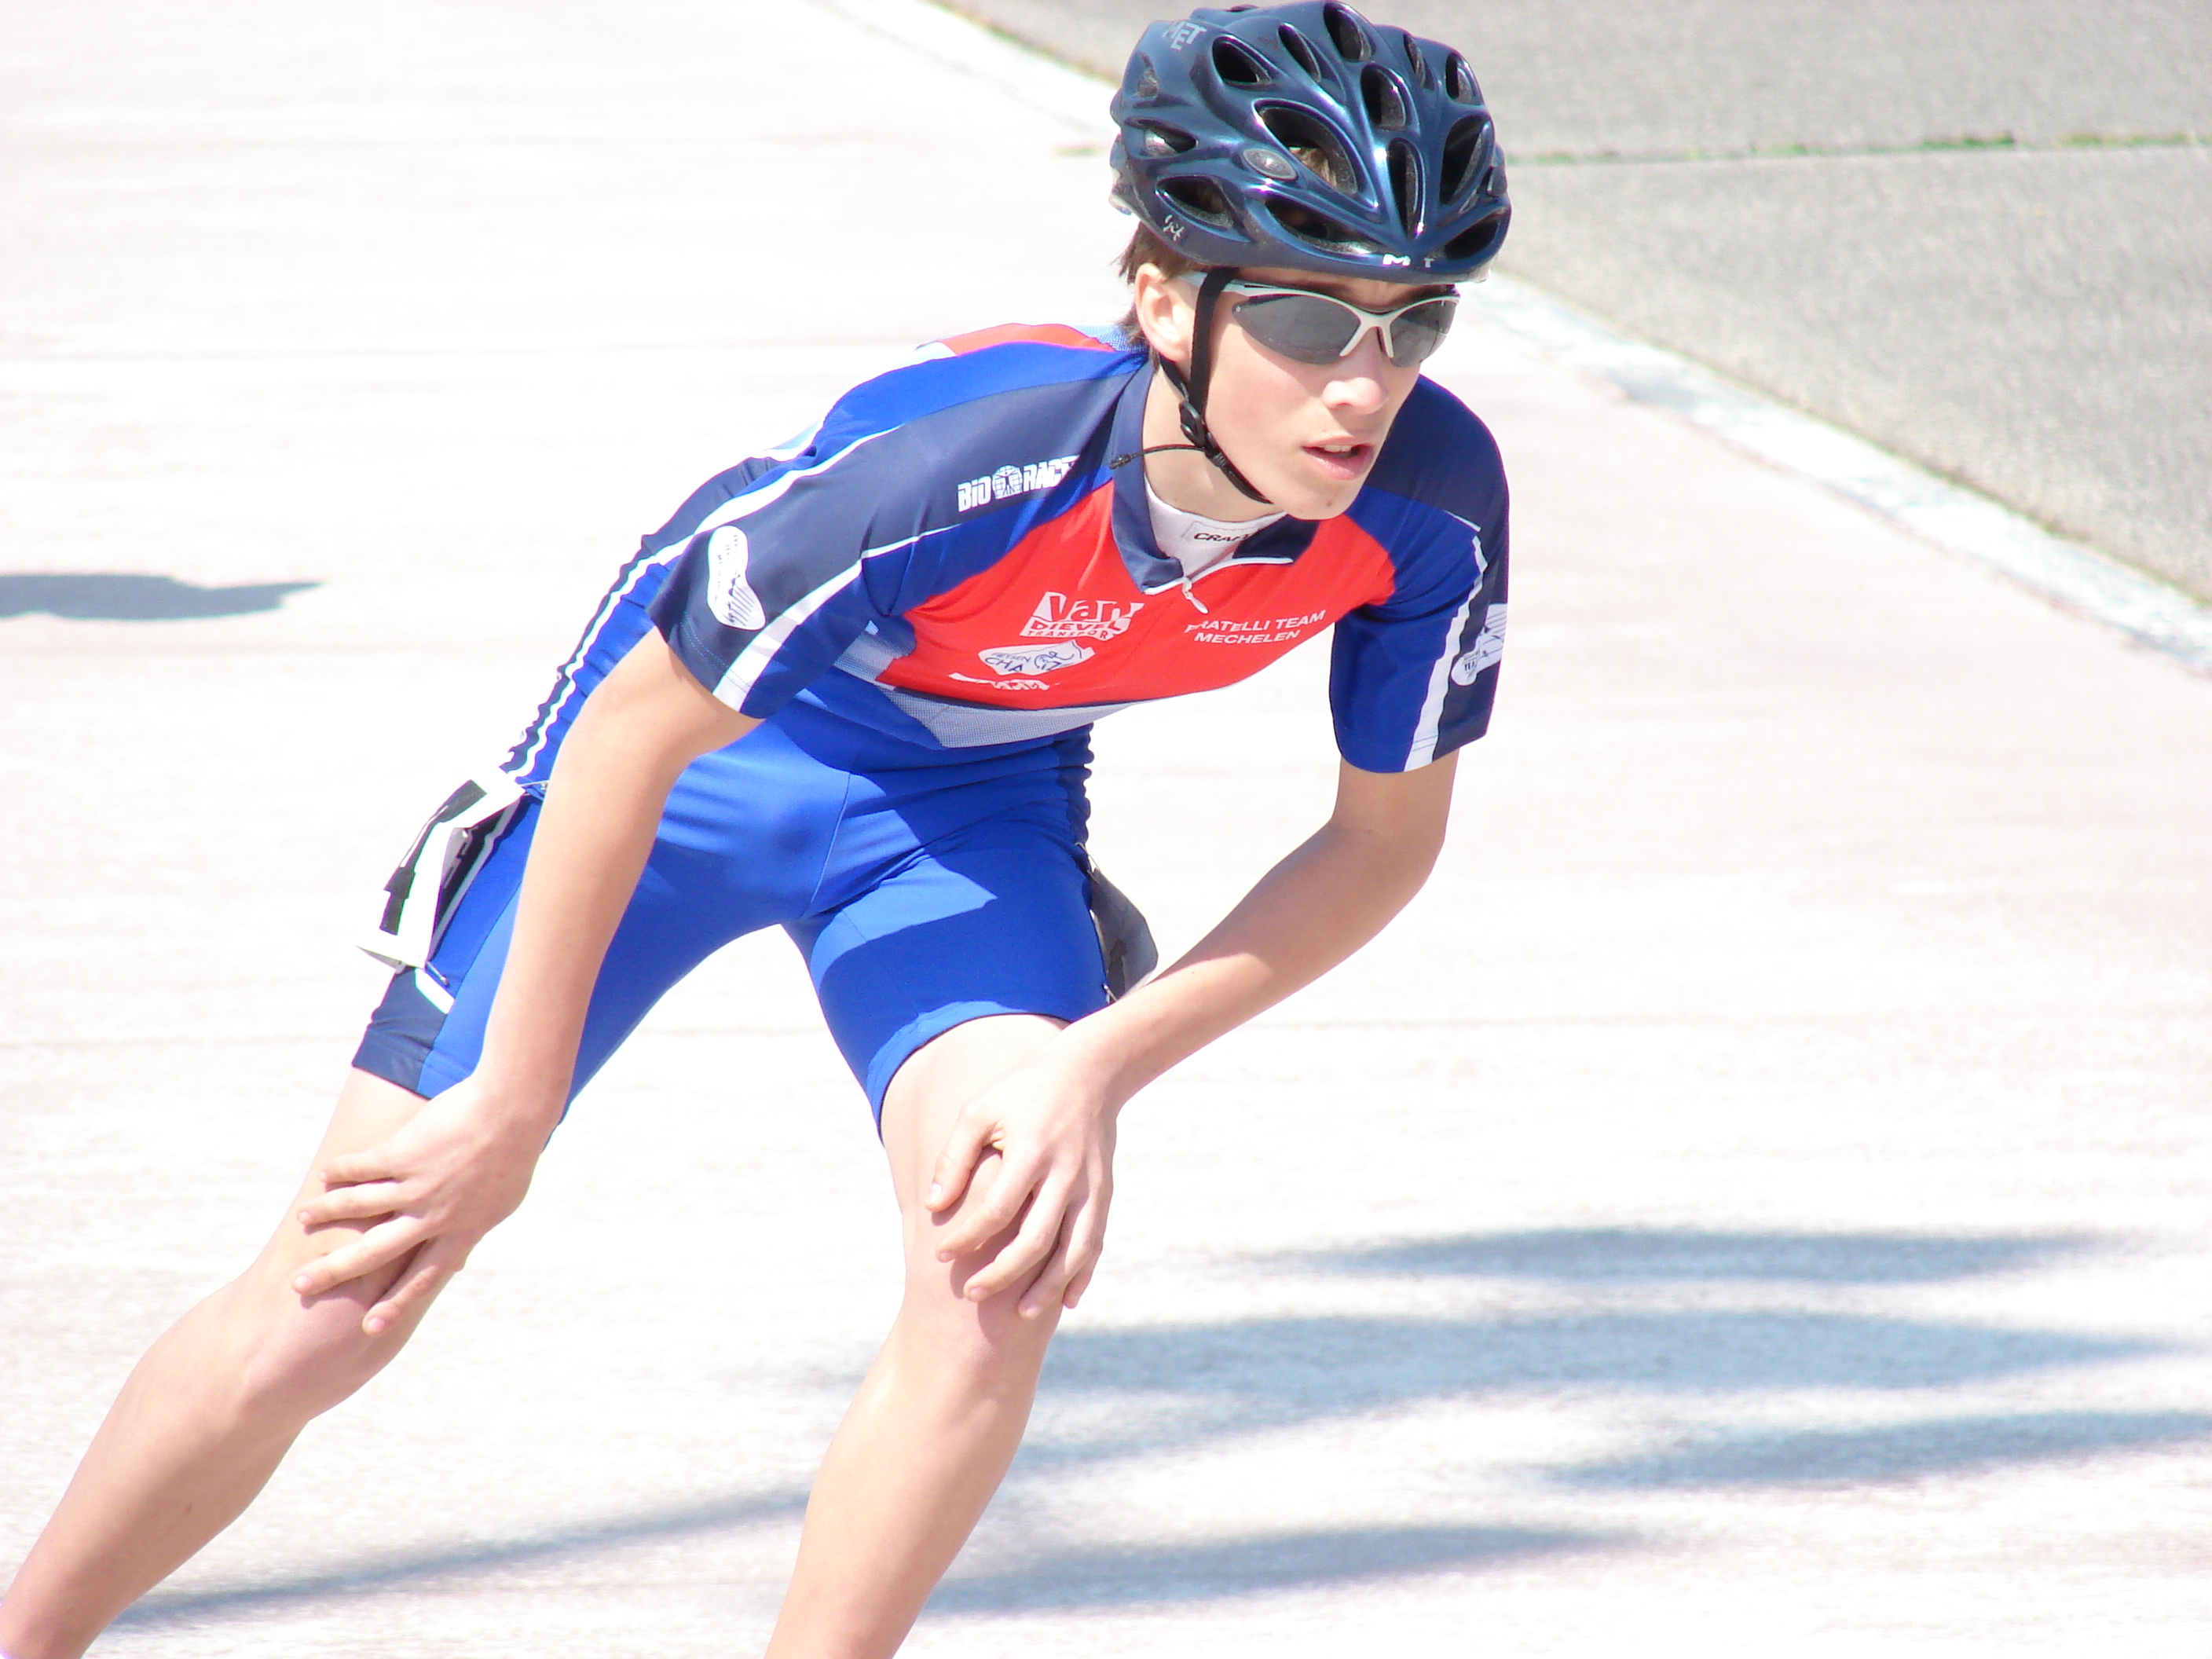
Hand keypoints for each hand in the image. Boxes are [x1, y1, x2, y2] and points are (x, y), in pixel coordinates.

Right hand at [290, 1075, 551, 1333]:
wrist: (514, 1109)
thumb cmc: (513, 1154)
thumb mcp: (500, 1203)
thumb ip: (472, 1231)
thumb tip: (460, 1258)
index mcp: (463, 1232)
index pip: (424, 1278)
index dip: (396, 1304)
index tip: (370, 1328)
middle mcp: (434, 1215)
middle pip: (376, 1253)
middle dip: (335, 1270)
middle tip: (302, 1284)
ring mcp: (417, 1185)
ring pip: (358, 1206)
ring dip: (327, 1211)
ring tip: (304, 1217)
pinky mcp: (404, 1153)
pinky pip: (362, 1166)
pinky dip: (342, 1170)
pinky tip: (327, 1173)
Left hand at [925, 1048, 1118, 1318]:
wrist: (1090, 1072)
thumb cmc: (1023, 1091)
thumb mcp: (979, 1111)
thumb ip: (954, 1156)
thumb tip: (934, 1206)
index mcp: (1030, 1152)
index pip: (994, 1211)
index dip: (966, 1238)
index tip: (940, 1253)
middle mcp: (1064, 1175)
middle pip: (1035, 1240)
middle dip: (1002, 1273)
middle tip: (972, 1293)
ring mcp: (1090, 1187)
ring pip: (1073, 1250)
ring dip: (1048, 1286)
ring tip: (1020, 1312)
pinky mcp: (1105, 1194)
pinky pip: (1096, 1243)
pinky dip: (1083, 1274)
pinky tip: (1065, 1301)